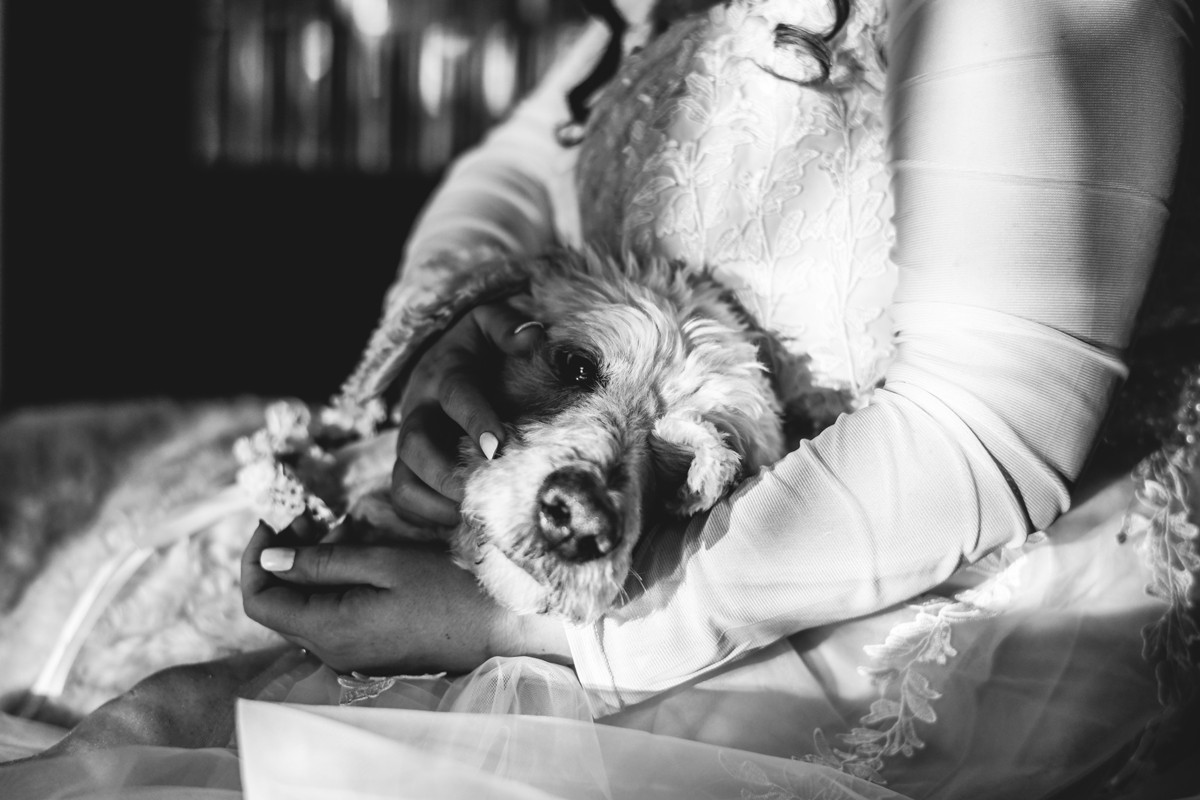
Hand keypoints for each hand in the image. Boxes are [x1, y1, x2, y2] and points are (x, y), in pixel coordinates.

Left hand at [241, 522, 570, 674]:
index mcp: (330, 629)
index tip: (280, 518)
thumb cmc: (450, 589)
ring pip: (299, 609)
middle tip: (309, 516)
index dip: (256, 556)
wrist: (499, 629)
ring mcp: (348, 655)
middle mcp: (330, 651)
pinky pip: (325, 617)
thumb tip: (269, 558)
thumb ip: (322, 562)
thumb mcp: (385, 563)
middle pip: (275, 605)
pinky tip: (349, 557)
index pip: (258, 599)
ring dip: (303, 568)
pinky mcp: (365, 650)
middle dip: (279, 556)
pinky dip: (324, 583)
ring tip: (330, 530)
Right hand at [391, 301, 544, 529]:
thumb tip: (533, 338)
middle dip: (444, 476)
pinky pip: (405, 501)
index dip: (476, 421)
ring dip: (433, 506)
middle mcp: (419, 412)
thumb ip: (507, 326)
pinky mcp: (408, 469)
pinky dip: (427, 519)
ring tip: (471, 519)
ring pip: (402, 482)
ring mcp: (409, 445)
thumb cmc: (475, 347)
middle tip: (480, 495)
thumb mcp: (487, 322)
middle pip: (414, 447)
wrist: (438, 359)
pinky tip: (461, 526)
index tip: (499, 447)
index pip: (456, 396)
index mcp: (443, 375)